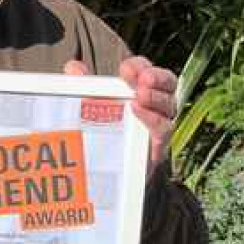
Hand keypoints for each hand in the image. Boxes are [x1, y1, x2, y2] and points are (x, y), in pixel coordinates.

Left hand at [62, 56, 176, 170]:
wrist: (106, 177)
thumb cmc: (101, 135)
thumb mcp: (87, 106)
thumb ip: (82, 86)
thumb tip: (74, 68)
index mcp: (140, 93)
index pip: (147, 72)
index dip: (141, 67)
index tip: (126, 69)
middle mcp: (154, 108)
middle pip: (168, 86)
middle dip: (158, 79)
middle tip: (143, 79)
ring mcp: (158, 128)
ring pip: (168, 108)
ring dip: (156, 98)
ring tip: (140, 95)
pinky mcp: (157, 149)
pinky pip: (162, 132)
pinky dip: (152, 120)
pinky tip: (137, 112)